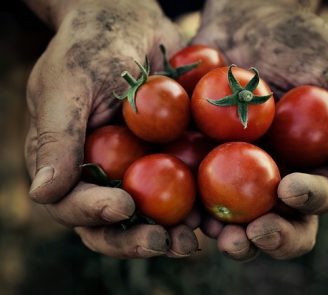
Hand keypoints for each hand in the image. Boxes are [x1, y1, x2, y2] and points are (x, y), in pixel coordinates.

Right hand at [25, 0, 197, 257]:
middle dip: (137, 239)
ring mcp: (142, 170)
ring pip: (155, 217)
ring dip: (174, 234)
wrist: (134, 21)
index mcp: (69, 164)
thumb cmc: (92, 46)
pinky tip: (219, 216)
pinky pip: (189, 190)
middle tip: (163, 242)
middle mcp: (104, 175)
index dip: (94, 213)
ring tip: (195, 239)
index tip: (122, 205)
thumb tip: (42, 194)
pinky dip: (203, 207)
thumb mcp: (68, 85)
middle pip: (115, 223)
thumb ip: (56, 139)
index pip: (72, 204)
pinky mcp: (175, 159)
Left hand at [194, 0, 327, 259]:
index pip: (314, 198)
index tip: (290, 188)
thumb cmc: (304, 43)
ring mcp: (233, 171)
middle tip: (253, 234)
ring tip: (214, 233)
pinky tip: (181, 211)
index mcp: (310, 166)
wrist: (250, 15)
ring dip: (225, 235)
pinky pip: (191, 188)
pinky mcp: (198, 158)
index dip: (307, 203)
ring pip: (231, 219)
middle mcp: (272, 177)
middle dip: (267, 237)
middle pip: (274, 223)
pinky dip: (187, 205)